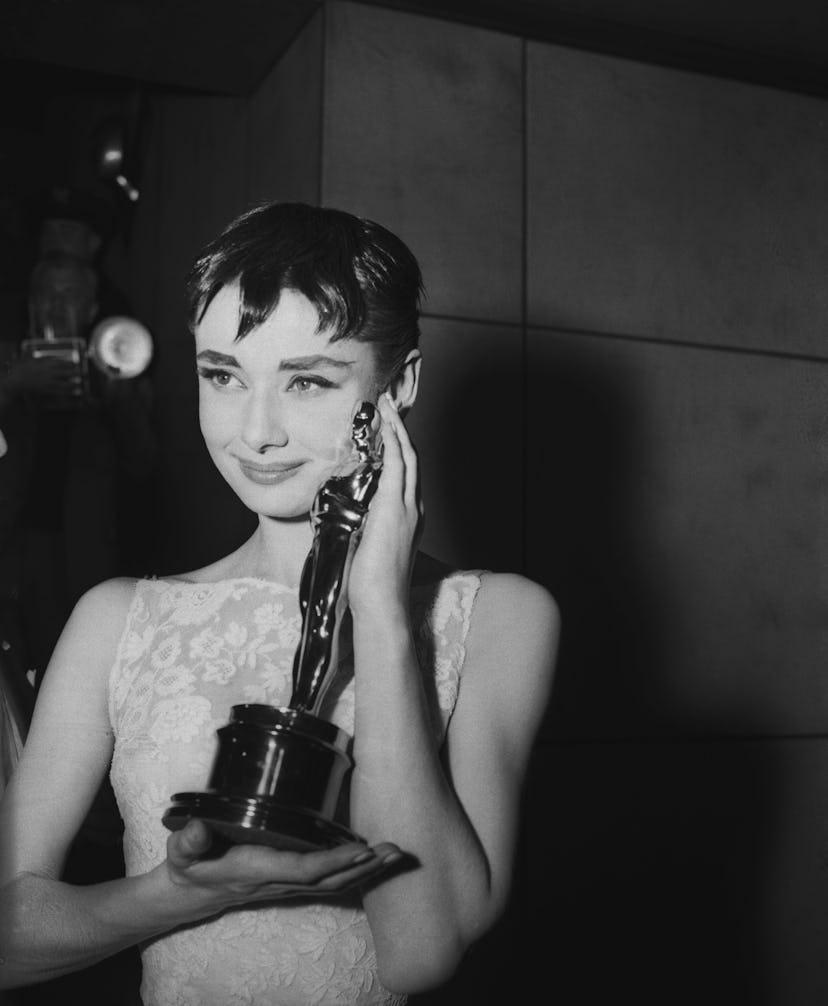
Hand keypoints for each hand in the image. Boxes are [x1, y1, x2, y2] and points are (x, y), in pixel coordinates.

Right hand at [6, 355, 82, 398]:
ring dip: (72, 383)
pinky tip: (74, 392)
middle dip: (74, 372)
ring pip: (63, 382)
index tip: (76, 364)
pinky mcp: (46, 389)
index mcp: (44, 362)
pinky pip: (59, 390)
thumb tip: (36, 351)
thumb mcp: (29, 357)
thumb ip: (35, 354)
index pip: (60, 362)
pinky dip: (67, 391)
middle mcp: (48, 371)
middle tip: (83, 373)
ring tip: (80, 383)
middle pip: (64, 371)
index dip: (69, 363)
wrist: (15, 378)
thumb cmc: (21, 367)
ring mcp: (47, 380)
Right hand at [165, 819, 403, 911]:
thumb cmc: (189, 866)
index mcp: (257, 871)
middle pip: (330, 880)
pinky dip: (356, 871)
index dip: (333, 863)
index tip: (360, 851)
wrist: (189, 893)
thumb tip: (197, 830)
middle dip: (365, 869)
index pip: (302, 869)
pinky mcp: (291, 879)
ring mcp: (287, 883)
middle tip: (395, 852)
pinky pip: (329, 880)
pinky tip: (377, 860)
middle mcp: (278, 881)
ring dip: (368, 870)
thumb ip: (188, 841)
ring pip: (334, 883)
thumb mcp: (181, 852)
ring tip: (397, 855)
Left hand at [348, 394, 421, 615]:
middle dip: (401, 430)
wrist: (381, 602)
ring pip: (407, 456)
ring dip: (397, 428)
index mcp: (408, 519)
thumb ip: (362, 529)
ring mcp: (407, 507)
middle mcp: (414, 509)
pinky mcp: (394, 507)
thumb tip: (343, 519)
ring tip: (386, 406)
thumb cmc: (371, 586)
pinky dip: (393, 442)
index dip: (399, 450)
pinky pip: (396, 465)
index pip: (405, 476)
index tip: (387, 431)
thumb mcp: (366, 550)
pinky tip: (386, 425)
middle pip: (411, 459)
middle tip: (389, 406)